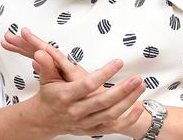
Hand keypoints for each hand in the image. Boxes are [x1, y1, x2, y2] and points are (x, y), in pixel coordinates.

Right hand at [5, 28, 148, 136]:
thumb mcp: (47, 78)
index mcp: (66, 96)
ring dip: (129, 101)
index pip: (88, 85)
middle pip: (103, 102)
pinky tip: (139, 107)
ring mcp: (86, 122)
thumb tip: (41, 53)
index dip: (104, 74)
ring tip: (141, 87)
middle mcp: (77, 111)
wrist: (44, 120)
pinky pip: (113, 127)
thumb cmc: (50, 95)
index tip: (118, 62)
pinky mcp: (92, 129)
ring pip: (111, 114)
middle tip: (137, 78)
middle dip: (123, 90)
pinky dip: (128, 119)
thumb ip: (47, 65)